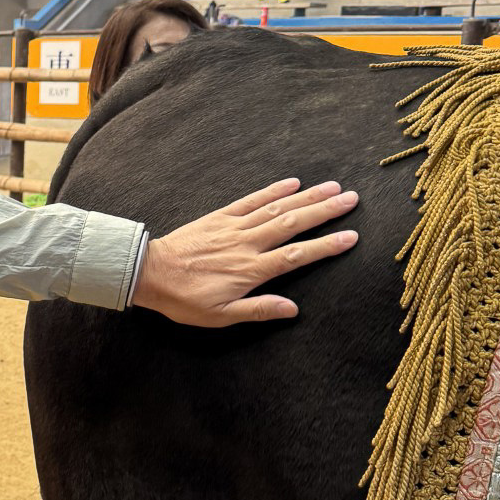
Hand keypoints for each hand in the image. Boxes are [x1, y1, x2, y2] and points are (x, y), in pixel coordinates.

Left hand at [132, 178, 357, 326]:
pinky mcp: (219, 217)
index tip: (351, 236)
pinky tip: (292, 182)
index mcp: (250, 270)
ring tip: (333, 187)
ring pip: (276, 208)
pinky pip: (250, 201)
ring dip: (306, 197)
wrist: (147, 273)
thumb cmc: (183, 300)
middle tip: (352, 199)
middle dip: (324, 211)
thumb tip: (293, 309)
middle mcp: (246, 244)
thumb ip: (258, 310)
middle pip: (293, 223)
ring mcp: (233, 227)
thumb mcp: (219, 317)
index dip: (326, 246)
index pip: (297, 255)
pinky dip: (272, 190)